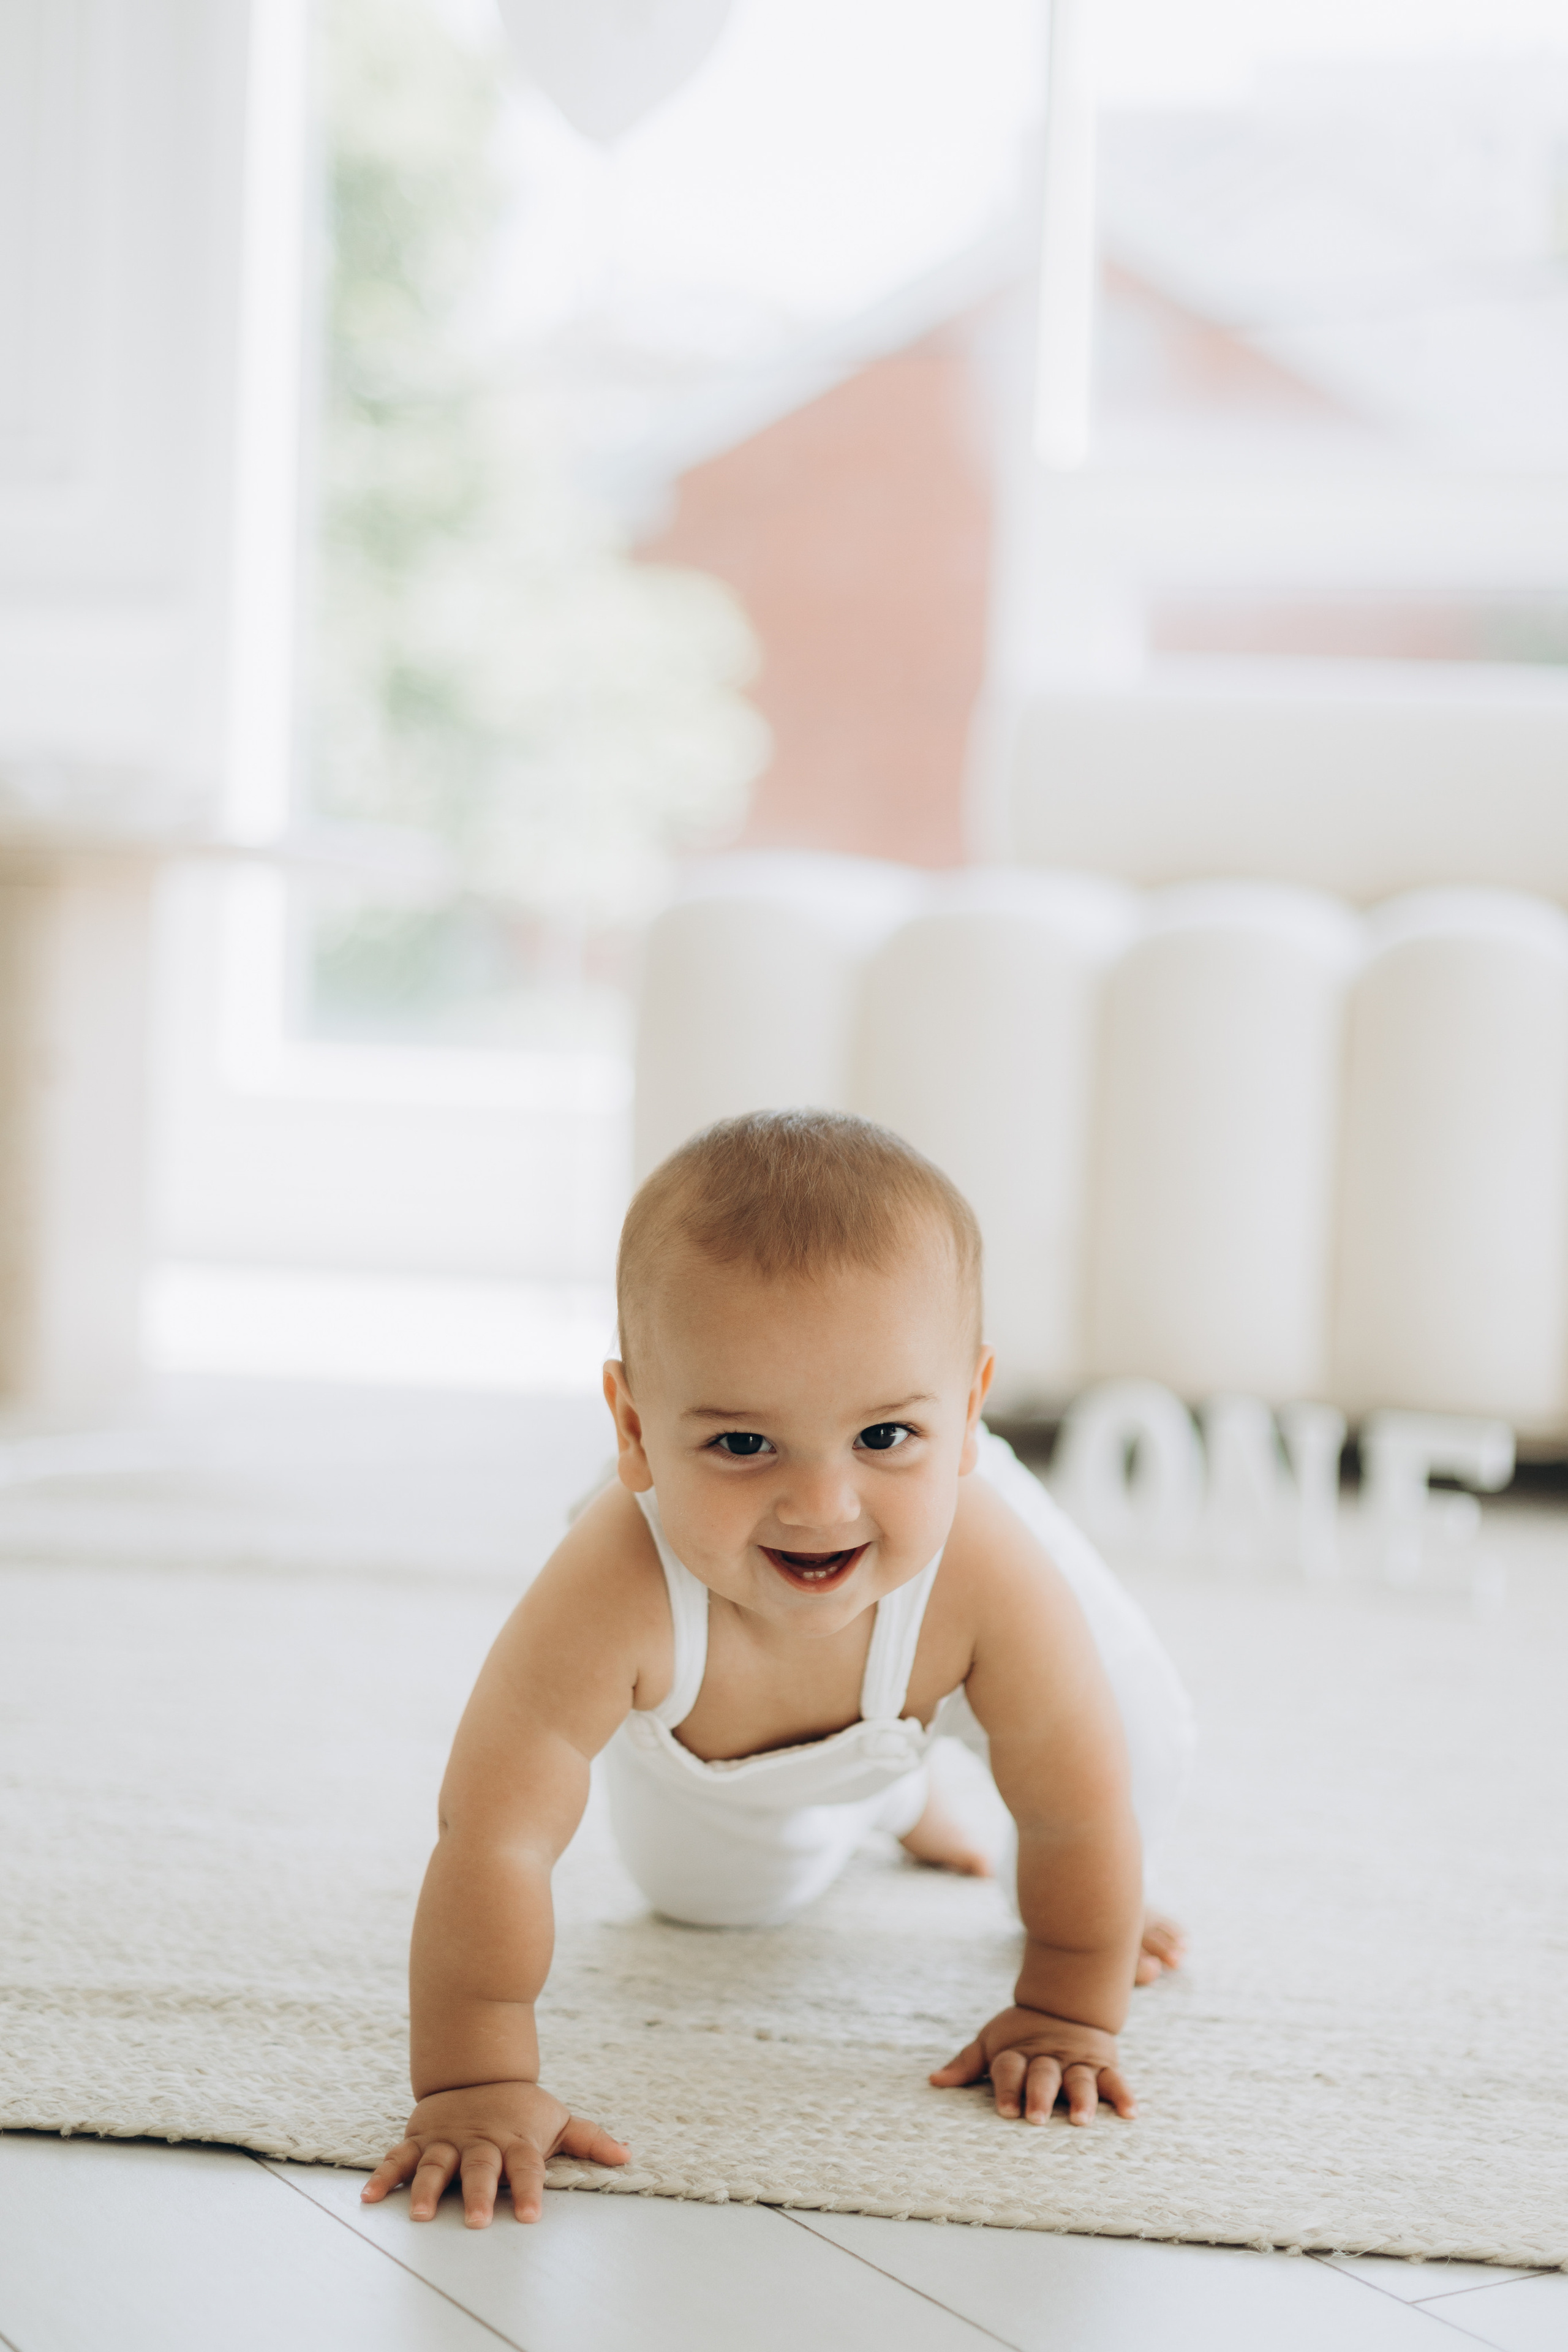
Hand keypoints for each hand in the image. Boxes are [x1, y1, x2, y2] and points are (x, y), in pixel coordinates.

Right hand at [361, 2080, 628, 2225]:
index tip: (532, 2217)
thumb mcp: (557, 2119)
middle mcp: (481, 2141)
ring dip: (426, 2190)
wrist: (478, 2066)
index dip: (531, 2190)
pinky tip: (370, 2197)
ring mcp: (448, 2139)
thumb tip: (627, 2155)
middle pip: (481, 2168)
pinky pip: (399, 2157)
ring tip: (419, 2215)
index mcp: (515, 2141)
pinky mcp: (421, 2138)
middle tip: (479, 2222)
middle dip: (480, 2194)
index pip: (527, 2167)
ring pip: (437, 2164)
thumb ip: (589, 2139)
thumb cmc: (522, 2106)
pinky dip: (383, 2176)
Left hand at [930, 2006, 1135, 2125]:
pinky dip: (1124, 2095)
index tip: (1005, 2111)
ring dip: (1082, 2099)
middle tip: (1037, 2118)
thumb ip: (968, 2063)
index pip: (1010, 2069)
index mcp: (1018, 2052)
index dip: (1007, 2087)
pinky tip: (1130, 2113)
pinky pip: (1115, 2080)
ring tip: (1082, 2119)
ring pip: (1079, 2079)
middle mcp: (1048, 2057)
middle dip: (1040, 2096)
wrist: (1065, 2000)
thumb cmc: (1021, 2032)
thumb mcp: (991, 2041)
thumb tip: (933, 2081)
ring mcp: (1076, 2061)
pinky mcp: (1102, 2064)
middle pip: (1043, 2075)